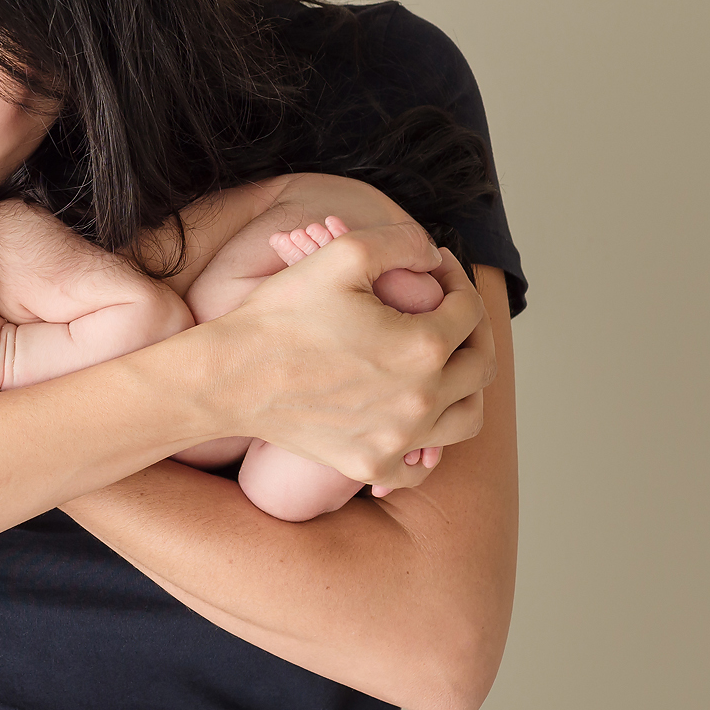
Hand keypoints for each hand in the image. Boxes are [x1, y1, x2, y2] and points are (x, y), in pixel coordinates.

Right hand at [194, 221, 492, 491]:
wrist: (228, 377)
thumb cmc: (279, 315)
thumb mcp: (342, 253)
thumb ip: (401, 242)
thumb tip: (434, 254)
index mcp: (423, 345)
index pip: (469, 308)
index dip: (455, 280)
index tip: (434, 270)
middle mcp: (422, 399)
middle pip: (480, 364)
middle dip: (472, 329)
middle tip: (447, 311)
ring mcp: (398, 439)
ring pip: (467, 419)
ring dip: (465, 387)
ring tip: (442, 365)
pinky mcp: (371, 464)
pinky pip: (422, 467)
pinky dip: (429, 446)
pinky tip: (412, 420)